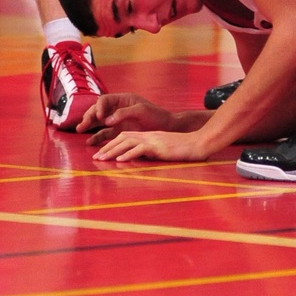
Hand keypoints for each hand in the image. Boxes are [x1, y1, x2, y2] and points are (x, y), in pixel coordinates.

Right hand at [77, 91, 173, 135]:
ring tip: (80, 130)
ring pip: (99, 122)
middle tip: (82, 125)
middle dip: (89, 116)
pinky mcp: (119, 132)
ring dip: (89, 125)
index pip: (105, 100)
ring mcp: (117, 121)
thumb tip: (106, 120)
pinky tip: (90, 142)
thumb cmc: (156, 116)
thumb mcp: (141, 110)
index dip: (99, 107)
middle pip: (98, 110)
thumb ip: (123, 113)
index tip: (99, 116)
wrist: (166, 127)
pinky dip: (97, 137)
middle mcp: (117, 109)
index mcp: (122, 99)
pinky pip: (105, 133)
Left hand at [93, 128, 221, 164]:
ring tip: (102, 159)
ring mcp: (153, 140)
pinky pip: (140, 149)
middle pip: (122, 138)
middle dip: (107, 148)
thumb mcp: (164, 150)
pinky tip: (120, 160)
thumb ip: (152, 152)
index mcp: (149, 136)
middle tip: (96, 158)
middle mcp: (148, 136)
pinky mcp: (159, 146)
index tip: (102, 154)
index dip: (112, 145)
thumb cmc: (184, 149)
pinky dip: (129, 154)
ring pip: (127, 142)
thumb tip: (141, 160)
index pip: (126, 137)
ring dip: (113, 151)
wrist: (199, 143)